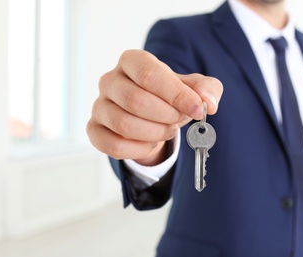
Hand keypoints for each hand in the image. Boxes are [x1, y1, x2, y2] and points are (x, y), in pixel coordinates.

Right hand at [86, 50, 222, 164]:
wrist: (150, 114)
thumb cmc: (169, 97)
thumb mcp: (193, 88)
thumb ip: (207, 89)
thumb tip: (208, 104)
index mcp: (132, 61)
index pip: (150, 75)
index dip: (176, 95)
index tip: (196, 110)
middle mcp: (110, 80)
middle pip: (136, 101)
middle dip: (166, 116)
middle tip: (179, 120)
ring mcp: (99, 106)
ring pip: (124, 125)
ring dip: (155, 133)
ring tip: (167, 129)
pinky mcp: (94, 130)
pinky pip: (114, 145)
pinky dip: (139, 149)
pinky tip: (150, 142)